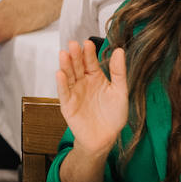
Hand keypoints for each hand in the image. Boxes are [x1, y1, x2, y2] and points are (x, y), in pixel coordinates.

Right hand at [55, 40, 126, 156]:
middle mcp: (83, 82)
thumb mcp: (120, 91)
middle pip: (77, 66)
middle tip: (73, 44)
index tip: (87, 43)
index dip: (89, 53)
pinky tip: (60, 73)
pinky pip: (64, 92)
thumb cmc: (114, 115)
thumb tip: (120, 50)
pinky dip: (61, 83)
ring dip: (65, 65)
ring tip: (64, 54)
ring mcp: (74, 92)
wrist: (106, 138)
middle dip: (75, 55)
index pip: (90, 62)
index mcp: (95, 77)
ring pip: (68, 76)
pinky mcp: (67, 104)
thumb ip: (119, 71)